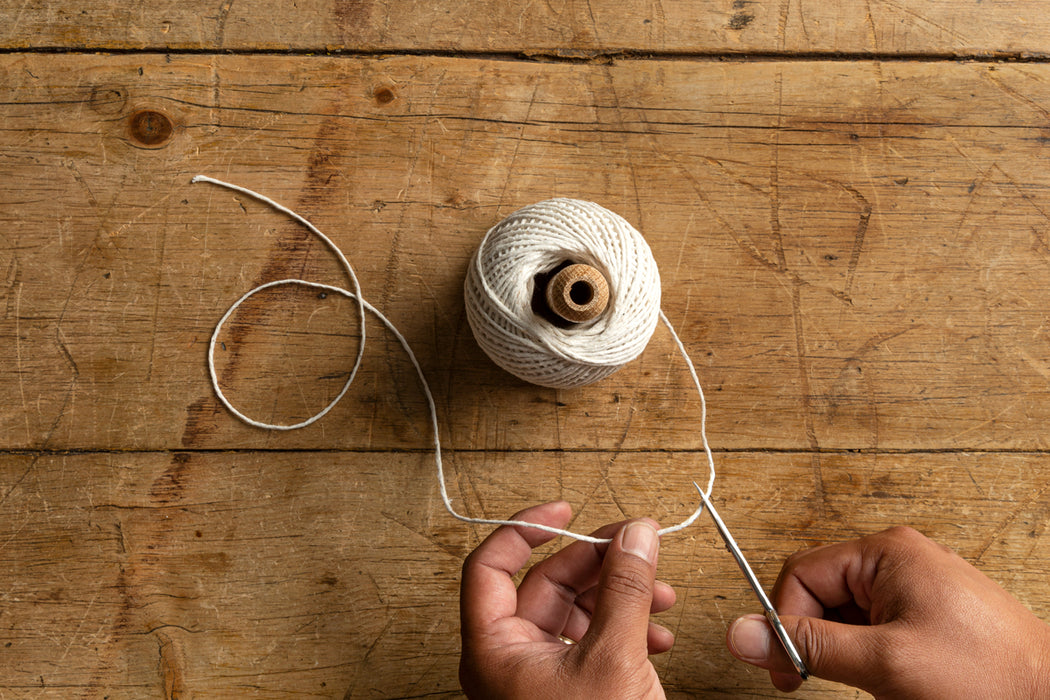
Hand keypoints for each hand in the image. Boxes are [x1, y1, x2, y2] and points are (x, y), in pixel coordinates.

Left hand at [459, 501, 674, 699]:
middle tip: (637, 547)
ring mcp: (539, 677)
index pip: (490, 567)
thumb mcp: (614, 659)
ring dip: (621, 596)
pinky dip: (627, 629)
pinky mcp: (570, 691)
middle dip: (597, 564)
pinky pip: (592, 642)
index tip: (565, 511)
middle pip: (545, 584)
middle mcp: (510, 660)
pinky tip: (660, 634)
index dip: (524, 530)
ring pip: (575, 613)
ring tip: (660, 596)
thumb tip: (635, 535)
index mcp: (494, 650)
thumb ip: (624, 589)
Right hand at [725, 526, 1049, 697]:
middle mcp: (900, 560)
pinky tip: (891, 682)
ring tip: (873, 682)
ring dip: (844, 653)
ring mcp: (916, 588)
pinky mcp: (929, 616)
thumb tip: (742, 633)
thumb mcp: (884, 662)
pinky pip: (875, 629)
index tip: (785, 669)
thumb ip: (808, 646)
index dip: (784, 622)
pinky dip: (869, 658)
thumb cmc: (988, 678)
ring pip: (846, 616)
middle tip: (817, 681)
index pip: (801, 574)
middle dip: (815, 640)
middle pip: (820, 594)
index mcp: (887, 552)